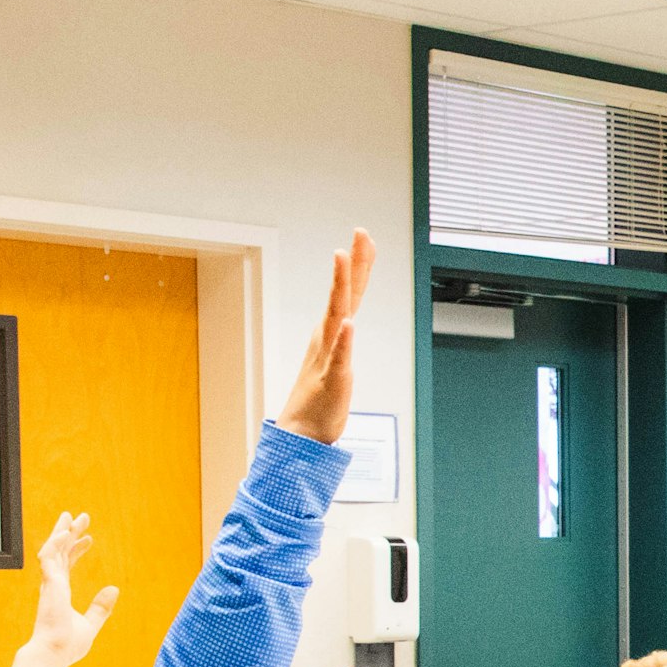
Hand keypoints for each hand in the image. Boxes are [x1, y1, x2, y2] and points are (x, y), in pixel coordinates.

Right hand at [27, 511, 120, 666]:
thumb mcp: (90, 624)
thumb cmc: (67, 644)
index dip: (76, 549)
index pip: (66, 564)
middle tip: (78, 517)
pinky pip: (48, 557)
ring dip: (60, 532)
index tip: (88, 538)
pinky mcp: (49, 584)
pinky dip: (55, 544)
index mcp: (60, 592)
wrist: (54, 654)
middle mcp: (53, 585)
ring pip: (52, 549)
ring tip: (71, 517)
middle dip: (67, 533)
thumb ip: (101, 607)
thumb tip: (114, 589)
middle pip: (58, 551)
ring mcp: (49, 583)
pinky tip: (65, 533)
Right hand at [276, 228, 377, 446]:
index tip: (364, 237)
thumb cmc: (320, 399)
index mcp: (331, 332)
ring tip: (342, 258)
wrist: (303, 434)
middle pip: (343, 293)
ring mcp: (329, 355)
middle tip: (358, 232)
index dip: (357, 264)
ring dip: (340, 286)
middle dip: (351, 262)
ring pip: (337, 314)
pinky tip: (349, 323)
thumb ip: (343, 338)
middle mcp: (328, 337)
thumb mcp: (337, 360)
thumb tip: (347, 319)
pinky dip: (344, 340)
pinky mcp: (333, 378)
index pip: (348, 292)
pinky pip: (339, 356)